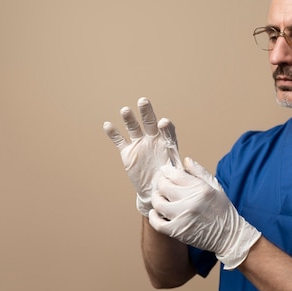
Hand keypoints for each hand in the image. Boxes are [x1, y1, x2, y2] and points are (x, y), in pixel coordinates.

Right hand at [103, 97, 179, 215]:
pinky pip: (120, 140)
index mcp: (168, 143)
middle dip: (147, 112)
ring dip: (129, 118)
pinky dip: (114, 133)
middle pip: (150, 122)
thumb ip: (178, 170)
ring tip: (125, 110)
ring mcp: (140, 144)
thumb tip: (183, 170)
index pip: (168, 131)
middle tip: (143, 101)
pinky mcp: (128, 152)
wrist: (155, 189)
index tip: (163, 123)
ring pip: (134, 127)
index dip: (166, 127)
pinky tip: (108, 125)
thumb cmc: (169, 181)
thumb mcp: (177, 176)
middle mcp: (153, 139)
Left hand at [150, 158, 261, 269]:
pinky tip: (156, 213)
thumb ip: (199, 172)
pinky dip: (153, 217)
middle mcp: (190, 201)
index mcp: (200, 188)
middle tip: (162, 183)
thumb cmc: (222, 210)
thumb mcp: (215, 187)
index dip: (167, 171)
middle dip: (161, 182)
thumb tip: (185, 160)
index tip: (166, 171)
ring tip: (161, 198)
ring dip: (157, 198)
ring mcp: (182, 217)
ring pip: (158, 203)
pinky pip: (157, 223)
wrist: (228, 236)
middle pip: (164, 186)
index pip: (175, 174)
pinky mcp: (178, 231)